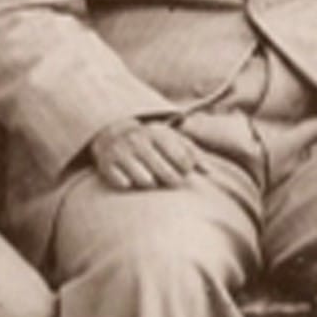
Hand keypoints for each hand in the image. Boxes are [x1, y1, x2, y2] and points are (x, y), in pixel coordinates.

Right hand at [85, 120, 209, 192]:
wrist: (112, 132)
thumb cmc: (151, 141)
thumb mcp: (172, 140)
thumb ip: (193, 154)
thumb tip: (209, 172)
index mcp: (159, 132)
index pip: (183, 160)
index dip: (186, 170)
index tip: (183, 170)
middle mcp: (139, 140)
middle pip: (167, 174)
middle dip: (172, 180)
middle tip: (169, 179)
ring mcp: (122, 151)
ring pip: (146, 182)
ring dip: (150, 183)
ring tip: (149, 176)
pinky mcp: (106, 163)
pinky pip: (124, 184)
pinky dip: (128, 184)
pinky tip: (129, 177)